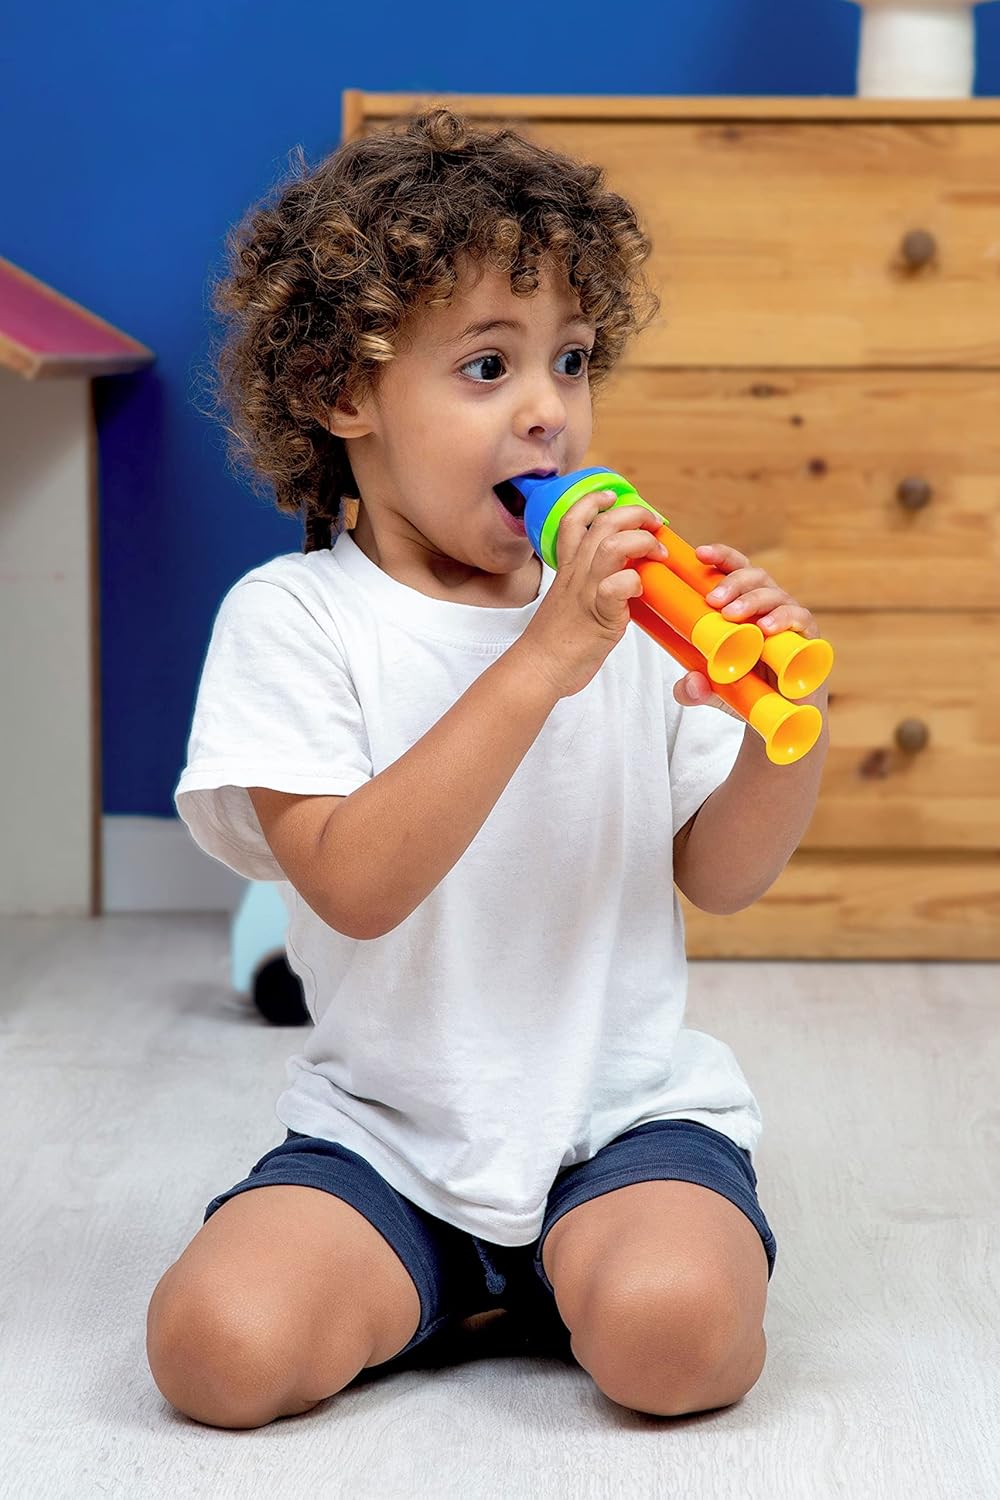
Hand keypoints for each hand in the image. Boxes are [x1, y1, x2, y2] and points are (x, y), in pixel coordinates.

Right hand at [514, 490, 667, 698]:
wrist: (539, 668)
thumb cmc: (555, 640)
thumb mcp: (569, 600)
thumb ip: (589, 583)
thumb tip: (619, 577)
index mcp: (568, 568)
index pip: (574, 519)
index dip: (594, 501)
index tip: (614, 496)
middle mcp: (576, 574)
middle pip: (603, 524)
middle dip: (635, 514)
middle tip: (654, 522)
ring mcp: (586, 592)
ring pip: (612, 546)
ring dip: (641, 542)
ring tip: (658, 553)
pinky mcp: (598, 616)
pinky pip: (617, 587)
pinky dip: (635, 581)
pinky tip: (641, 589)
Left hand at [672, 542, 822, 712]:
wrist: (783, 718)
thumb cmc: (748, 691)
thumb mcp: (711, 692)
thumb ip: (692, 690)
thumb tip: (690, 685)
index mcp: (744, 605)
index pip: (735, 570)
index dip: (721, 557)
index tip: (701, 554)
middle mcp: (768, 606)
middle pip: (755, 576)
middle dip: (733, 582)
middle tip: (713, 600)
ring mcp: (790, 620)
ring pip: (775, 595)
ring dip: (753, 600)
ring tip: (732, 614)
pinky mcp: (808, 638)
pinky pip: (801, 619)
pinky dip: (783, 619)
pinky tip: (765, 627)